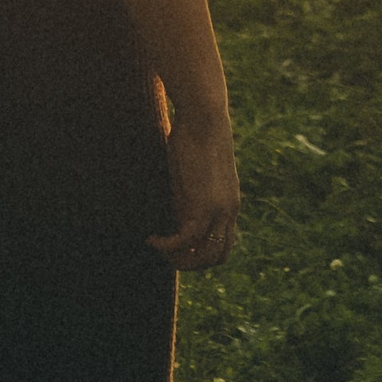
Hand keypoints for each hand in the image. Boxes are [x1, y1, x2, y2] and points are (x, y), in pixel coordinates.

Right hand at [154, 113, 240, 271]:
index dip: (201, 254)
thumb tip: (175, 214)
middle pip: (218, 258)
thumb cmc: (195, 137)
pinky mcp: (204, 206)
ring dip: (179, 260)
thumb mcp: (193, 175)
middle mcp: (229, 211)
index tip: (177, 246)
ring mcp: (220, 211)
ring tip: (158, 248)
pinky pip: (185, 241)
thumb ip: (189, 198)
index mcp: (229, 204)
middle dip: (191, 263)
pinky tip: (151, 238)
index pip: (223, 245)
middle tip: (166, 253)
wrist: (203, 118)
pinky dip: (166, 246)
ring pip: (205, 256)